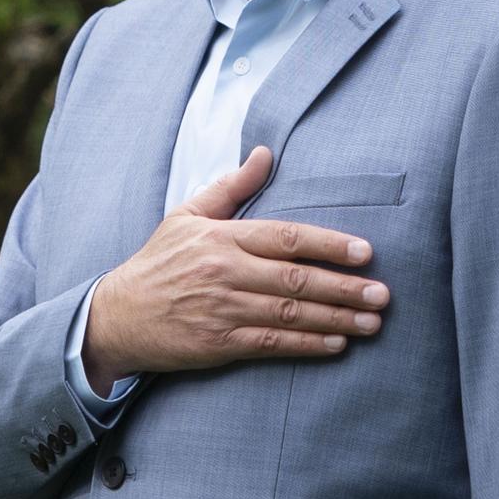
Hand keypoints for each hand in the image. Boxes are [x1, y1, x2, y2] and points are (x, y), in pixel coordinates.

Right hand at [82, 146, 388, 393]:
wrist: (115, 316)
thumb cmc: (157, 262)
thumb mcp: (187, 216)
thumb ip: (231, 187)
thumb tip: (265, 153)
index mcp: (222, 238)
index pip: (286, 238)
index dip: (329, 245)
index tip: (366, 252)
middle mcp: (226, 273)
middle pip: (296, 280)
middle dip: (345, 287)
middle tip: (383, 294)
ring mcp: (223, 310)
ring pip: (290, 315)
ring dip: (336, 319)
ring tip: (372, 322)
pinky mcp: (219, 344)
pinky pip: (271, 345)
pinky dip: (307, 345)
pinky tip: (336, 344)